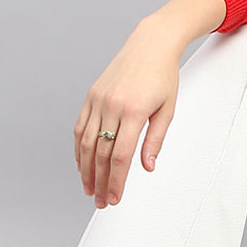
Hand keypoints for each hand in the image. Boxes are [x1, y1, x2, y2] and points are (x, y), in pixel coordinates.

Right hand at [73, 23, 180, 207]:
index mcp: (133, 111)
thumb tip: (146, 167)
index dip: (115, 181)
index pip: (119, 156)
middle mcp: (111, 106)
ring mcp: (98, 100)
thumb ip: (155, 140)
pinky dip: (79, 148)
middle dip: (99, 182)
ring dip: (85, 170)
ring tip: (89, 189)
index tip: (114, 198)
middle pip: (99, 154)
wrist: (150, 45)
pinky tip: (82, 164)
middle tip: (101, 201)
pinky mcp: (91, 96)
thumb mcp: (168, 110)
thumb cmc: (163, 76)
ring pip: (85, 143)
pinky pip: (80, 127)